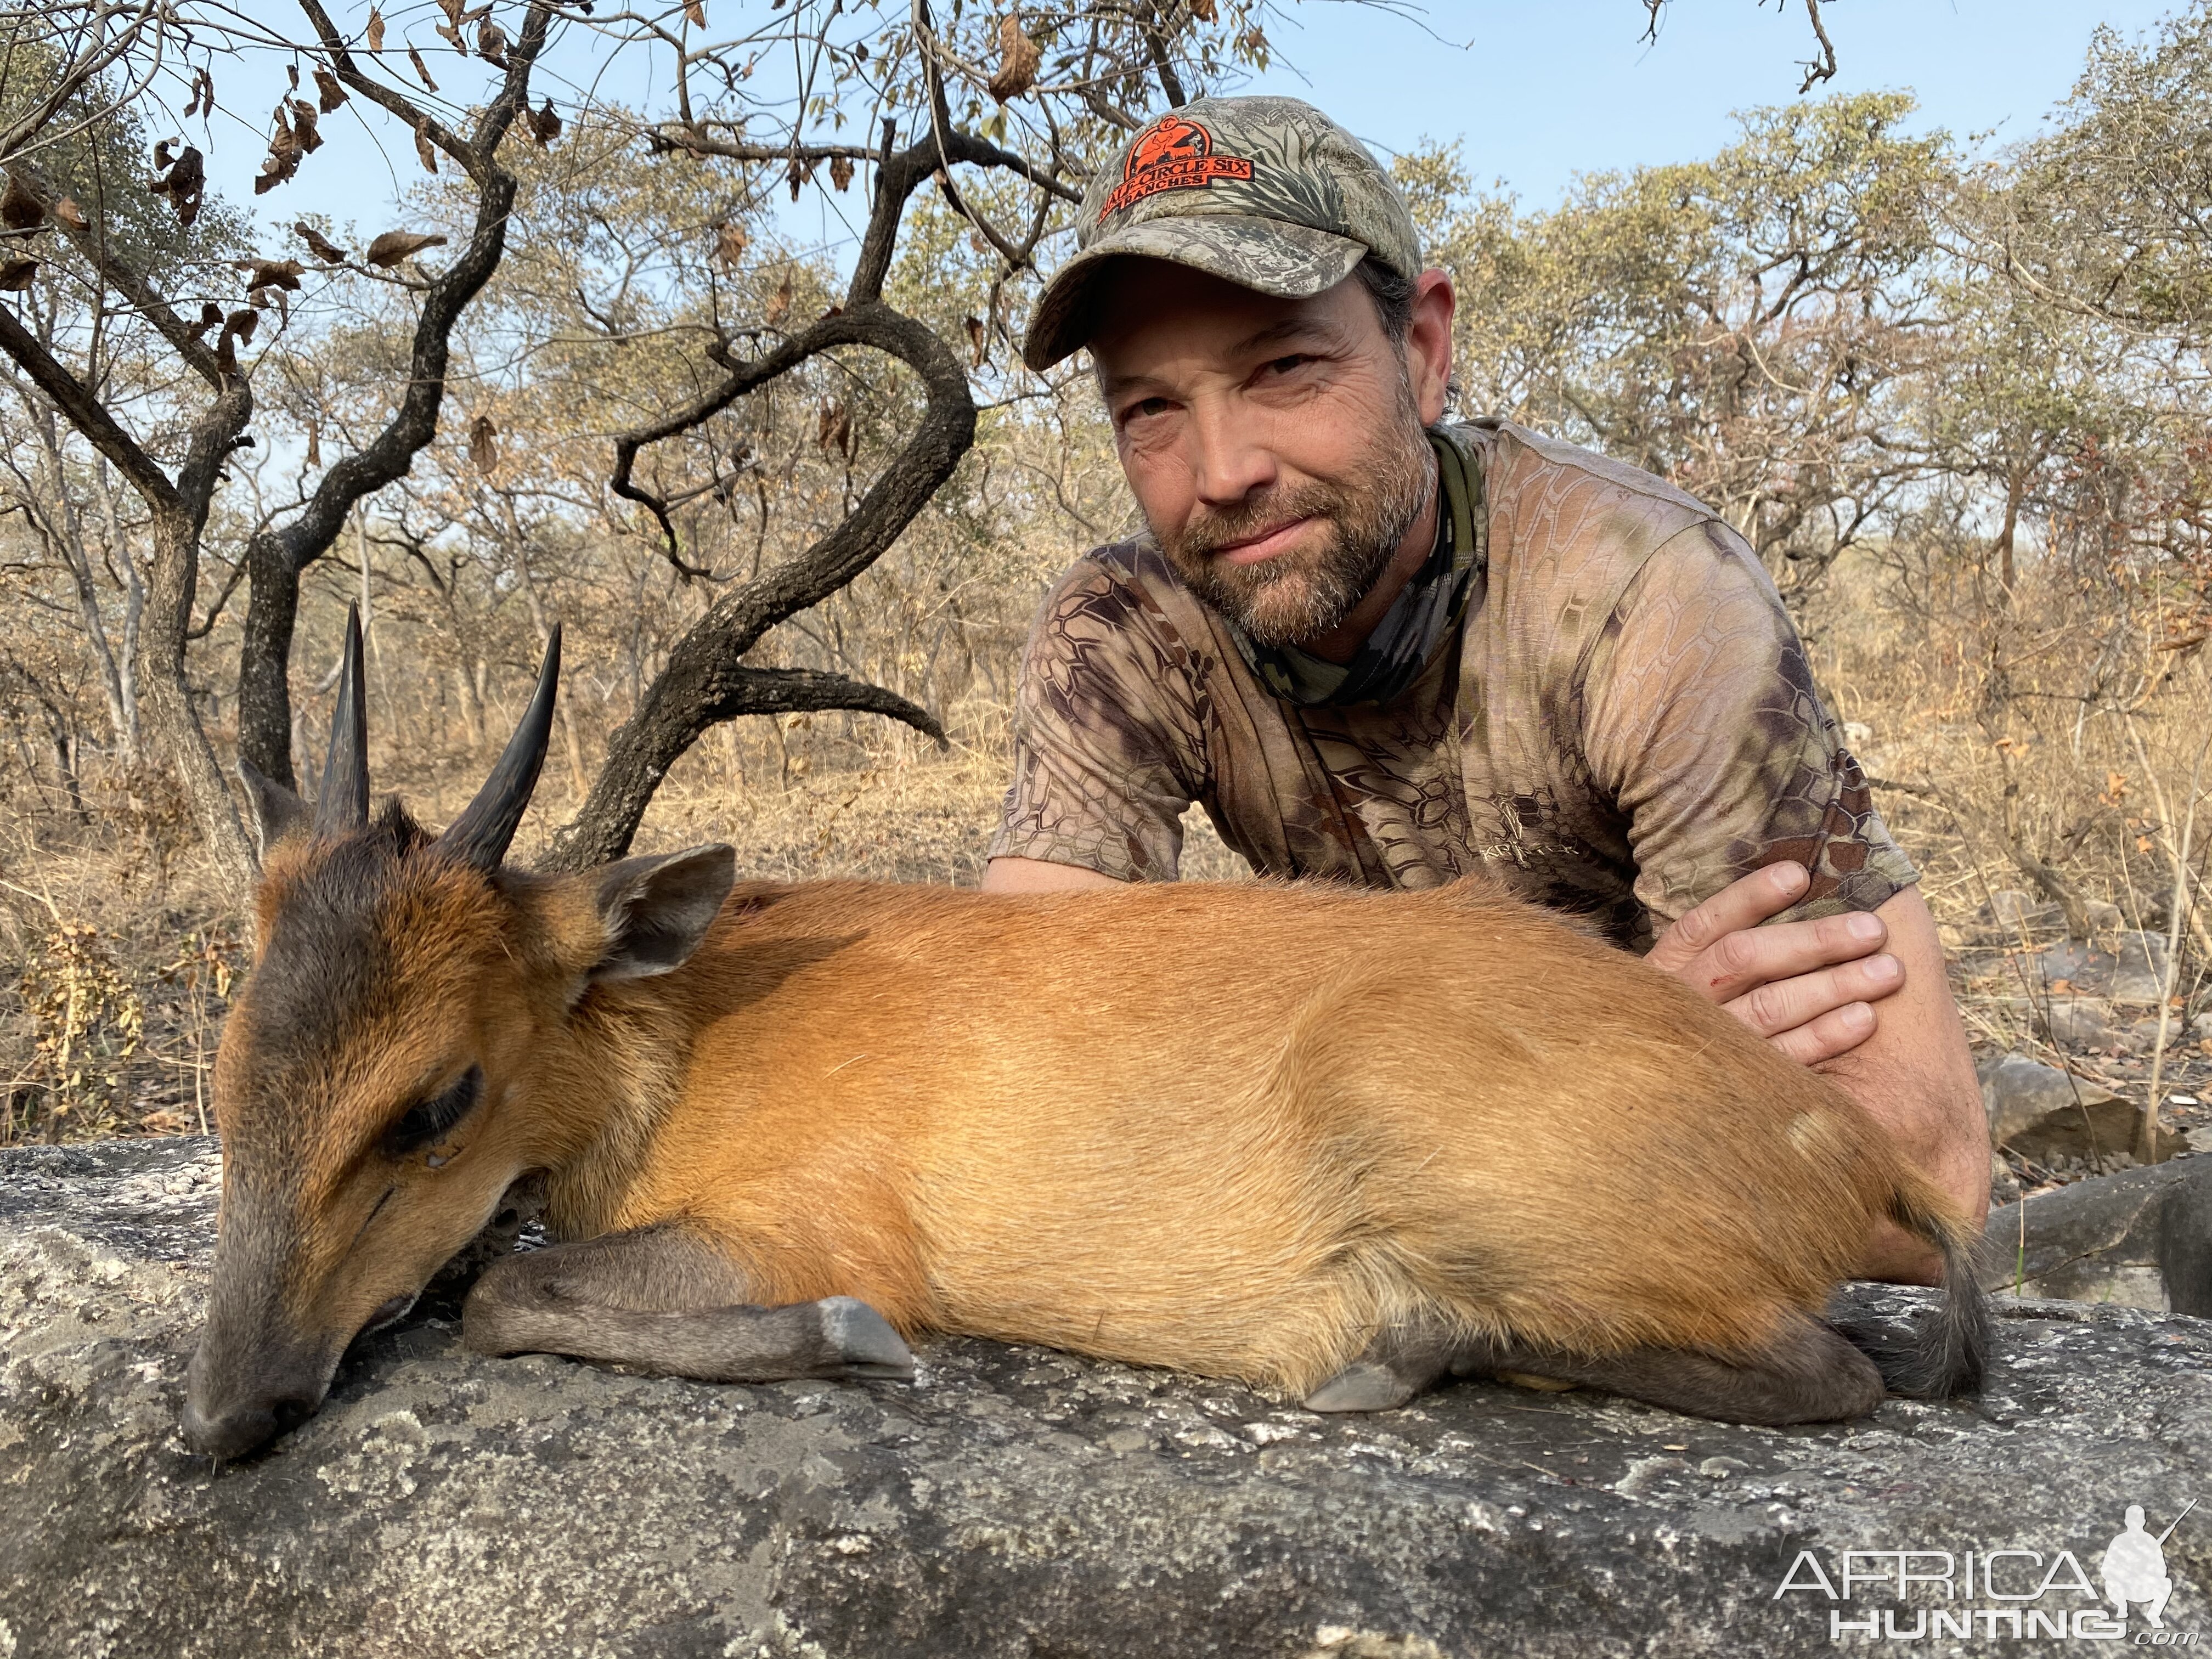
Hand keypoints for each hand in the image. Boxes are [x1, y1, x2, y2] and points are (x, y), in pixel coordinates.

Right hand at [1648, 863, 1904, 1064]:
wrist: (1665, 1095)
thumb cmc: (1702, 1018)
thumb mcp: (1693, 977)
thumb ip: (1729, 942)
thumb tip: (1796, 884)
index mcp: (1667, 968)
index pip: (1705, 923)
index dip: (1750, 897)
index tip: (1799, 875)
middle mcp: (1682, 1004)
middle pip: (1744, 959)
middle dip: (1813, 940)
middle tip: (1873, 930)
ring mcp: (1709, 1045)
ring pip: (1771, 1006)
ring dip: (1834, 985)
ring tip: (1889, 971)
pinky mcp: (1737, 1083)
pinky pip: (1785, 1056)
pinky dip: (1825, 1036)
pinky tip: (1864, 1018)